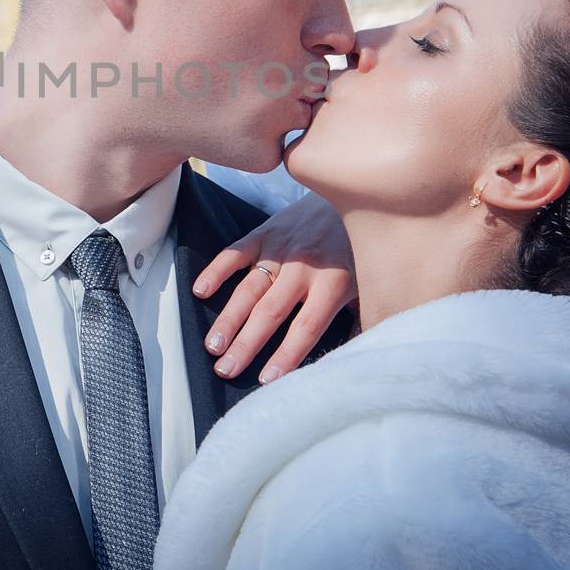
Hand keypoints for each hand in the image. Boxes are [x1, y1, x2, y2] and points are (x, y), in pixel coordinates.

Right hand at [193, 191, 357, 383]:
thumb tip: (354, 358)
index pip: (306, 327)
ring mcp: (280, 248)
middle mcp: (303, 267)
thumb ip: (362, 320)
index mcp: (333, 283)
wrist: (352, 190)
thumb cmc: (359, 248)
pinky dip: (217, 270)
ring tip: (211, 345)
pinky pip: (236, 252)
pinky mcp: (264, 232)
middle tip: (225, 369)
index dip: (286, 354)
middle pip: (271, 312)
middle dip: (246, 344)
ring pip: (249, 288)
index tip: (266, 380)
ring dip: (228, 317)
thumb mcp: (370, 284)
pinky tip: (199, 291)